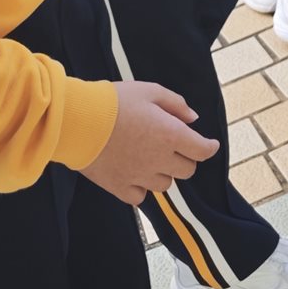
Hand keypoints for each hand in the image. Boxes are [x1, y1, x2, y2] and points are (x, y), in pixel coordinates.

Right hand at [81, 82, 218, 205]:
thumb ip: (176, 104)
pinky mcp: (119, 187)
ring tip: (152, 158)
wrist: (77, 121)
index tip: (210, 144)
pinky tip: (135, 174)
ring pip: (165, 185)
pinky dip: (142, 188)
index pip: (202, 151)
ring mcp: (139, 176)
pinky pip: (140, 197)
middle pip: (187, 171)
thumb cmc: (114, 101)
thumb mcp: (150, 91)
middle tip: (176, 147)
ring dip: (164, 173)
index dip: (209, 147)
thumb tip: (192, 118)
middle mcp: (159, 160)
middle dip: (186, 158)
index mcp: (171, 135)